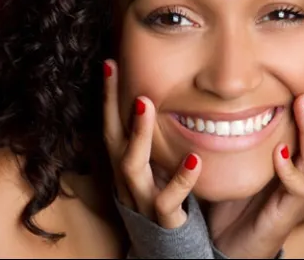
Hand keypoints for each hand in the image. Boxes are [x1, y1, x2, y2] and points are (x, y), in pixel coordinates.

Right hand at [103, 59, 201, 228]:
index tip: (111, 63)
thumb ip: (153, 143)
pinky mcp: (163, 219)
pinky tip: (194, 159)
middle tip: (113, 69)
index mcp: (127, 165)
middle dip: (110, 103)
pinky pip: (166, 200)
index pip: (112, 124)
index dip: (109, 96)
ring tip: (145, 104)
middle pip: (112, 138)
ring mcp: (142, 199)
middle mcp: (127, 180)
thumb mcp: (154, 168)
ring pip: (131, 166)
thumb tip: (157, 104)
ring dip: (137, 134)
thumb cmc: (164, 200)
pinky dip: (180, 179)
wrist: (169, 251)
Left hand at [211, 63, 303, 257]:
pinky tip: (281, 152)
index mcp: (291, 154)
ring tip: (303, 101)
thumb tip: (224, 102)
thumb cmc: (235, 200)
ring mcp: (297, 187)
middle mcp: (299, 168)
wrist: (231, 242)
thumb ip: (239, 136)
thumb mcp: (238, 160)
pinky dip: (288, 169)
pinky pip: (297, 187)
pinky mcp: (289, 208)